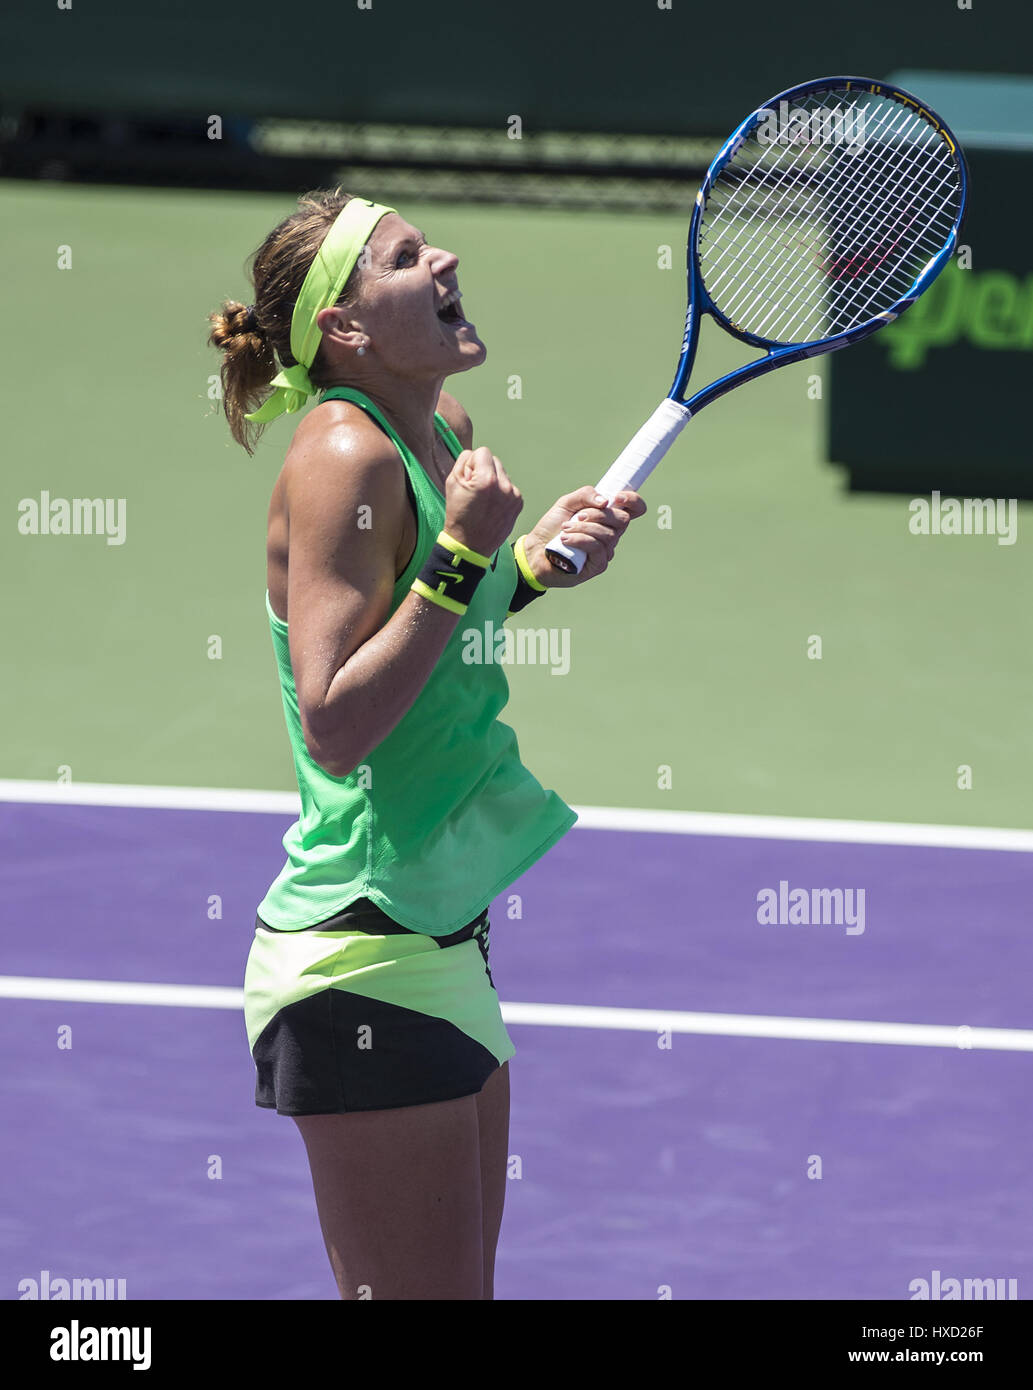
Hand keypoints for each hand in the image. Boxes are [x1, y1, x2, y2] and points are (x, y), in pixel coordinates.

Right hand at [443, 447, 522, 557]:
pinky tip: (492, 506)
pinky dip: (501, 492)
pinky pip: (509, 487)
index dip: (472, 463)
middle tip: (475, 489)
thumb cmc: (458, 515)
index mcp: (486, 479)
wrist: (470, 545)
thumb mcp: (452, 483)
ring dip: (493, 481)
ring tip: (483, 500)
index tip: (468, 478)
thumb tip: (474, 455)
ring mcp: (513, 496)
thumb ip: (464, 461)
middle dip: (484, 470)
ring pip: (503, 474)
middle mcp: (504, 486)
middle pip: (495, 461)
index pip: (483, 452)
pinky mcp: (519, 504)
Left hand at [520, 487, 646, 586]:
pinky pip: (597, 548)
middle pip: (622, 520)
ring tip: (565, 529)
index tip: (616, 497)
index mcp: (608, 518)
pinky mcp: (598, 565)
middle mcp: (611, 534)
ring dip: (583, 528)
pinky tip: (565, 539)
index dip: (633, 501)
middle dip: (598, 514)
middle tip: (578, 516)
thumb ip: (586, 494)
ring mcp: (606, 551)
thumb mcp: (567, 503)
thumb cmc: (553, 527)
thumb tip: (605, 501)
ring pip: (608, 534)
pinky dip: (579, 540)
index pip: (635, 509)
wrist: (536, 550)